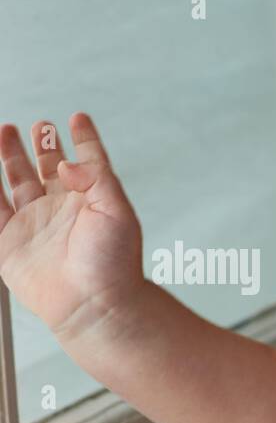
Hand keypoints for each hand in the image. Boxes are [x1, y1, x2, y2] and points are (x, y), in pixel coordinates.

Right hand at [0, 114, 142, 343]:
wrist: (94, 304)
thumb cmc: (114, 265)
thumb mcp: (118, 212)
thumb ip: (97, 179)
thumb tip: (68, 161)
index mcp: (91, 201)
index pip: (87, 162)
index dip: (84, 139)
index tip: (79, 119)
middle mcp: (63, 210)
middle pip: (49, 168)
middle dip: (43, 144)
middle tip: (40, 124)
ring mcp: (35, 223)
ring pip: (18, 180)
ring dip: (12, 156)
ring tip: (6, 130)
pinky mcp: (10, 240)